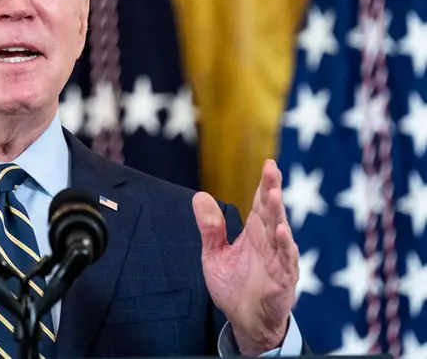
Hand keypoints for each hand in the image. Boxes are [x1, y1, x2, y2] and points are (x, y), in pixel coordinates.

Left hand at [192, 159, 297, 355]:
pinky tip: (281, 233)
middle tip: (271, 169)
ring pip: (281, 233)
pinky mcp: (283, 281)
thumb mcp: (215, 254)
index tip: (268, 164)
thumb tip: (199, 196)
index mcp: (255, 233)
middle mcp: (270, 243)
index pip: (261, 204)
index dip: (265, 184)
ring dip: (278, 214)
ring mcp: (279, 261)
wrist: (244, 321)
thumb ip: (210, 227)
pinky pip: (286, 262)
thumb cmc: (234, 285)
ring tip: (274, 194)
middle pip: (272, 212)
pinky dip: (284, 247)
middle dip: (272, 189)